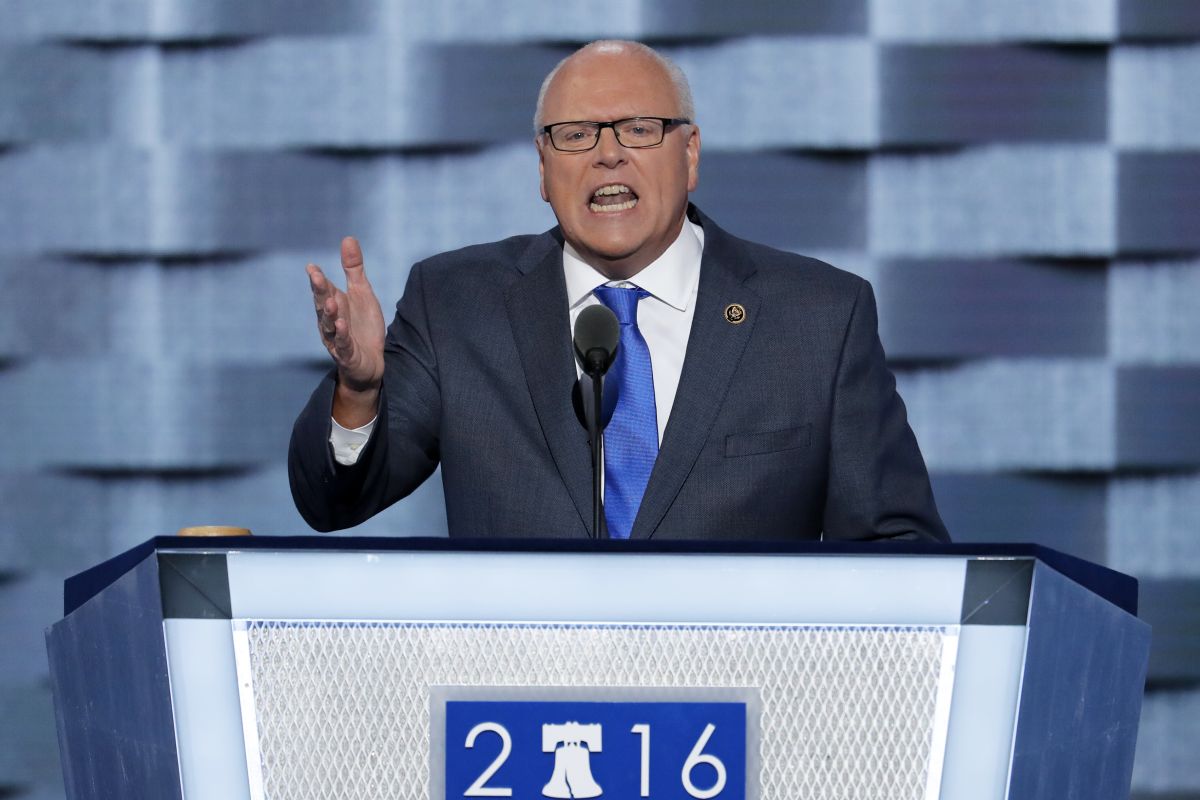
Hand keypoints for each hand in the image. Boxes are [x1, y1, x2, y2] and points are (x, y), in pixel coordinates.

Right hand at [308, 237, 384, 425]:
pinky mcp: (347, 354)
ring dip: (329, 314)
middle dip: (320, 291)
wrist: (369, 362)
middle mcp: (330, 321)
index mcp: (333, 304)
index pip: (324, 290)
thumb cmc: (362, 326)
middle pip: (323, 305)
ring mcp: (337, 338)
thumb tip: (347, 238)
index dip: (318, 279)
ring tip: (331, 301)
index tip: (312, 267)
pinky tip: (342, 325)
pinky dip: (342, 335)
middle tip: (316, 276)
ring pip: (331, 325)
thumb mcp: (362, 294)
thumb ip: (354, 269)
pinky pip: (343, 344)